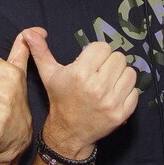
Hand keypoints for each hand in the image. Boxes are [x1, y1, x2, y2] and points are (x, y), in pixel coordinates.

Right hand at [22, 29, 137, 157]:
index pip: (103, 47)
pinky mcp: (122, 113)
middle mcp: (97, 87)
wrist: (68, 132)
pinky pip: (135, 91)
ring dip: (120, 75)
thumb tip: (28, 32)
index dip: (96, 53)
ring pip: (130, 72)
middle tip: (99, 72)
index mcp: (80, 74)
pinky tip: (113, 95)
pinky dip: (127, 91)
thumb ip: (40, 51)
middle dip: (109, 62)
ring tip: (107, 82)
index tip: (90, 62)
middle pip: (119, 57)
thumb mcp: (48, 74)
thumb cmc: (60, 99)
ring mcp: (111, 102)